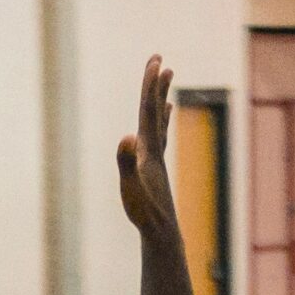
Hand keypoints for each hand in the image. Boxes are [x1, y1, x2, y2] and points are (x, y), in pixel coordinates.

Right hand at [117, 57, 179, 238]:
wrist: (163, 235)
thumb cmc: (145, 214)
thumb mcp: (131, 187)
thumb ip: (126, 163)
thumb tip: (127, 137)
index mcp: (148, 150)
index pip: (147, 111)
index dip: (149, 85)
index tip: (155, 61)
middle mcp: (155, 151)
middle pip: (155, 110)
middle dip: (155, 84)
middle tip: (159, 59)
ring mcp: (156, 160)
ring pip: (159, 122)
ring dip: (160, 99)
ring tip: (167, 81)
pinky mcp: (155, 171)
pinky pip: (158, 140)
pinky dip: (160, 125)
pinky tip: (161, 123)